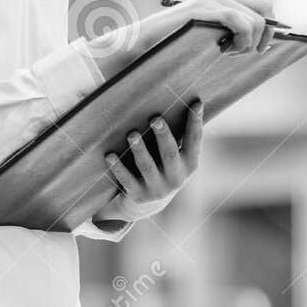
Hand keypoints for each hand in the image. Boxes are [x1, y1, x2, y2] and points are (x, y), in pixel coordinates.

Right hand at [89, 0, 272, 79]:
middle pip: (266, 13)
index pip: (265, 6)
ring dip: (247, 43)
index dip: (269, 30)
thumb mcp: (209, 37)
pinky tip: (224, 50)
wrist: (142, 43)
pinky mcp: (203, 9)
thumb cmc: (174, 45)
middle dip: (261, 38)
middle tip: (241, 53)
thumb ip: (231, 34)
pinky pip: (240, 22)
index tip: (257, 49)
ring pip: (255, 21)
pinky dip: (241, 40)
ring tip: (225, 52)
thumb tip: (265, 44)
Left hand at [98, 100, 203, 222]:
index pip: (194, 140)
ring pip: (147, 166)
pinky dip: (118, 167)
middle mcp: (176, 178)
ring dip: (140, 149)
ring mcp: (157, 189)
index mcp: (189, 164)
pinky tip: (110, 155)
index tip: (196, 102)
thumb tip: (172, 99)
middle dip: (162, 135)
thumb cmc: (162, 168)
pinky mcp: (138, 196)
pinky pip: (126, 180)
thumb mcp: (175, 157)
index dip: (195, 122)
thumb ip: (176, 136)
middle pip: (169, 153)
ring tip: (132, 134)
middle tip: (154, 118)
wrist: (148, 206)